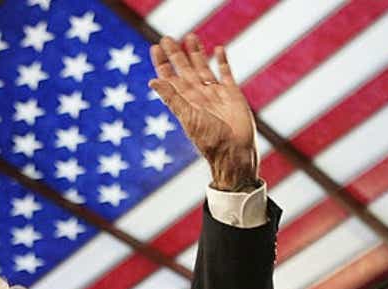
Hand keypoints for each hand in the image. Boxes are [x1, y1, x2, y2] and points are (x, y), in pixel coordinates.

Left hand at [148, 34, 258, 189]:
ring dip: (197, 53)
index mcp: (185, 102)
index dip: (162, 64)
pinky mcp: (232, 94)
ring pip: (203, 68)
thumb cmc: (210, 140)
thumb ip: (172, 98)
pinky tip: (218, 49)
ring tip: (190, 37)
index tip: (155, 48)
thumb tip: (153, 81)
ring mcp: (215, 94)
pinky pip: (225, 74)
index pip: (170, 78)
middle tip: (166, 37)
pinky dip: (222, 62)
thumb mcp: (188, 117)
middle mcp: (198, 96)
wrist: (235, 152)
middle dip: (176, 54)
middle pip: (184, 70)